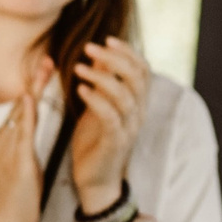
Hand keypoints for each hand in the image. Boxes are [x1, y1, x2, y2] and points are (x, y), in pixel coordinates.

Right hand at [0, 58, 55, 221]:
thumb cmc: (17, 200)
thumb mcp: (23, 166)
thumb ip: (25, 147)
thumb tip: (31, 134)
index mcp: (7, 141)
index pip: (23, 109)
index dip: (34, 88)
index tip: (45, 70)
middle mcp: (5, 140)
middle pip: (21, 104)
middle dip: (34, 81)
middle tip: (46, 57)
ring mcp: (7, 148)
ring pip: (21, 111)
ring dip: (32, 88)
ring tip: (43, 68)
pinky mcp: (15, 160)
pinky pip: (22, 132)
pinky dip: (26, 113)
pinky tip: (30, 97)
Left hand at [70, 38, 149, 213]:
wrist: (94, 181)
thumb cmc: (94, 142)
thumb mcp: (98, 107)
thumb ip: (103, 83)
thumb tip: (101, 54)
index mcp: (136, 103)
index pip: (143, 70)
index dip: (128, 52)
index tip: (107, 39)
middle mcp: (138, 114)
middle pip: (137, 78)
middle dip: (115, 58)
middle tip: (90, 47)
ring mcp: (128, 129)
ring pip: (124, 95)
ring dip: (101, 77)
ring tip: (78, 67)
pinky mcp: (115, 143)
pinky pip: (110, 117)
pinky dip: (96, 100)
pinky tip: (80, 89)